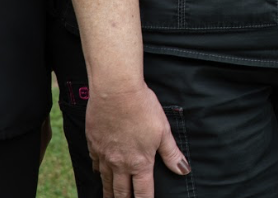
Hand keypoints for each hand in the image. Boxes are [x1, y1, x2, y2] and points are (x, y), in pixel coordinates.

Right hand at [85, 82, 188, 197]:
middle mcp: (120, 164)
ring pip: (106, 181)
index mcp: (140, 162)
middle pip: (121, 192)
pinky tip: (99, 173)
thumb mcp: (163, 130)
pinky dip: (98, 172)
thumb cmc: (142, 108)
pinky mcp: (93, 144)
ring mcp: (104, 155)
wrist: (115, 90)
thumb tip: (183, 170)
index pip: (143, 192)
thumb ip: (171, 153)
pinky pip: (95, 164)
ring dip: (109, 192)